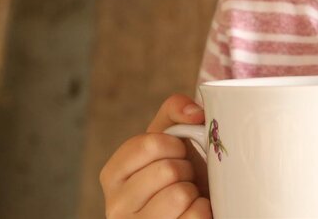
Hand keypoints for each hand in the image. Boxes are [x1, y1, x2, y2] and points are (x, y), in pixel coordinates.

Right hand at [100, 94, 211, 217]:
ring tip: (188, 197)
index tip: (178, 153)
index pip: (148, 145)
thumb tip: (194, 112)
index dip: (174, 145)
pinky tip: (193, 213)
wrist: (199, 205)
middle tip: (184, 179)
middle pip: (167, 171)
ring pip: (179, 196)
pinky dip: (204, 212)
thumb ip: (176, 111)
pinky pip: (194, 218)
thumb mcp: (172, 137)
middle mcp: (115, 206)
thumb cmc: (181, 172)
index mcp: (114, 174)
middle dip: (186, 170)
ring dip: (194, 193)